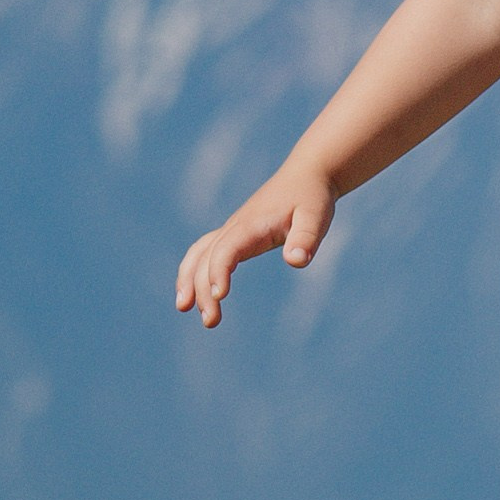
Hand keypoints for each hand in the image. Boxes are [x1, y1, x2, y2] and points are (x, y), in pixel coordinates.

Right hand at [175, 164, 336, 327]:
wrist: (306, 176)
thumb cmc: (312, 198)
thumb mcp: (316, 217)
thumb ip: (306, 238)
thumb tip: (296, 261)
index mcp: (251, 225)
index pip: (227, 249)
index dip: (219, 271)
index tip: (219, 296)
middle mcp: (235, 227)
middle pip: (207, 257)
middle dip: (203, 289)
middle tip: (210, 322)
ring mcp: (231, 230)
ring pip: (199, 254)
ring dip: (188, 280)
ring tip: (183, 308)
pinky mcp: (234, 234)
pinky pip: (205, 252)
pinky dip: (194, 271)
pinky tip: (194, 294)